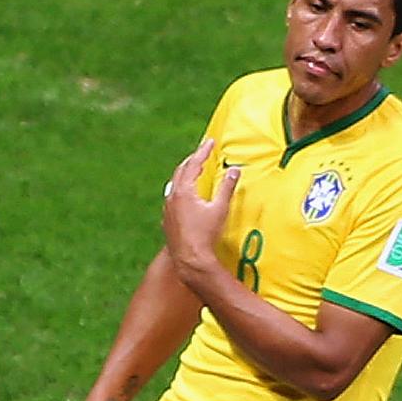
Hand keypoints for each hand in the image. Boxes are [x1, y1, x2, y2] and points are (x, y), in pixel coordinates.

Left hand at [160, 138, 243, 275]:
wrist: (189, 258)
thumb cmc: (205, 234)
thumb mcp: (220, 208)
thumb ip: (227, 187)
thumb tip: (235, 169)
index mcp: (184, 191)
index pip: (194, 164)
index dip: (203, 152)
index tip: (210, 142)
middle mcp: (172, 197)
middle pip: (181, 171)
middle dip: (192, 159)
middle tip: (202, 151)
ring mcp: (167, 209)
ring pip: (174, 184)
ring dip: (184, 173)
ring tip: (193, 168)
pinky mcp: (167, 219)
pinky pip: (171, 197)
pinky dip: (179, 188)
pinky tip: (184, 193)